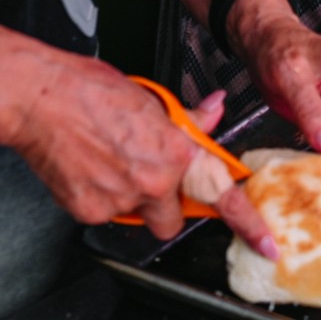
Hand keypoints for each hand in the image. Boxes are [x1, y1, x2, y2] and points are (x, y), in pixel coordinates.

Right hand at [5, 46, 272, 256]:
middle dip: (168, 204)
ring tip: (116, 165)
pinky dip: (104, 198)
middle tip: (153, 180)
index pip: (223, 197)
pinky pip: (108, 214)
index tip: (265, 241)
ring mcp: (121, 199)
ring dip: (134, 199)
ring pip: (140, 216)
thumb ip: (191, 119)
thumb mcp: (156, 101)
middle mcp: (154, 181)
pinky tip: (95, 171)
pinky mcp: (90, 211)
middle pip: (174, 218)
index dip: (247, 223)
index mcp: (178, 153)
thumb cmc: (94, 92)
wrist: (42, 98)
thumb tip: (215, 110)